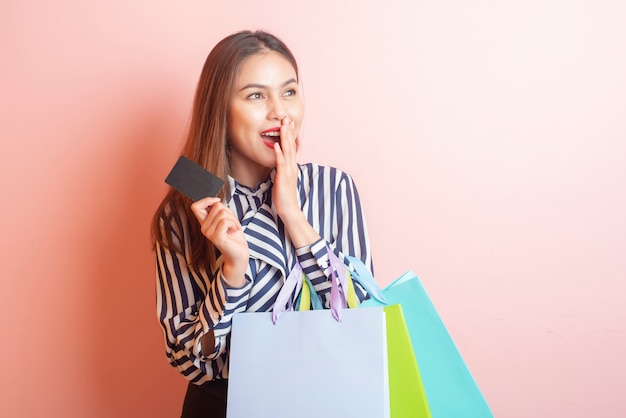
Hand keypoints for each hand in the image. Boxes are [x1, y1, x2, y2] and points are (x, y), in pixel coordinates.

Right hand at [190, 197, 248, 285]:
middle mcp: (204, 228)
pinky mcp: (216, 237)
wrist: (239, 253)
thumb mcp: (227, 218)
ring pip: (223, 213)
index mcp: (204, 222)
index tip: (217, 202)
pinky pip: (225, 221)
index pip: (195, 206)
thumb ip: (219, 209)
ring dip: (233, 219)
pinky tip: (234, 231)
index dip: (207, 200)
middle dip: (229, 212)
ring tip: (233, 228)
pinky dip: (234, 224)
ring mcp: (209, 233)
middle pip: (216, 206)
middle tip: (232, 223)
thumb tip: (216, 200)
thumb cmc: (234, 235)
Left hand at [272, 117, 320, 247]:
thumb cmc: (284, 196)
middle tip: (287, 118)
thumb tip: (278, 162)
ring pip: (287, 151)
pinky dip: (279, 153)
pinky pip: (281, 163)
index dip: (290, 135)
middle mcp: (291, 166)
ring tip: (283, 126)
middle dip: (288, 132)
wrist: (289, 209)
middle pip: (291, 146)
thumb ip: (282, 169)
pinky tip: (277, 145)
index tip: (288, 123)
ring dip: (285, 138)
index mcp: (291, 166)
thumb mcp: (283, 179)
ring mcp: (288, 171)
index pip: (291, 147)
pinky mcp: (283, 177)